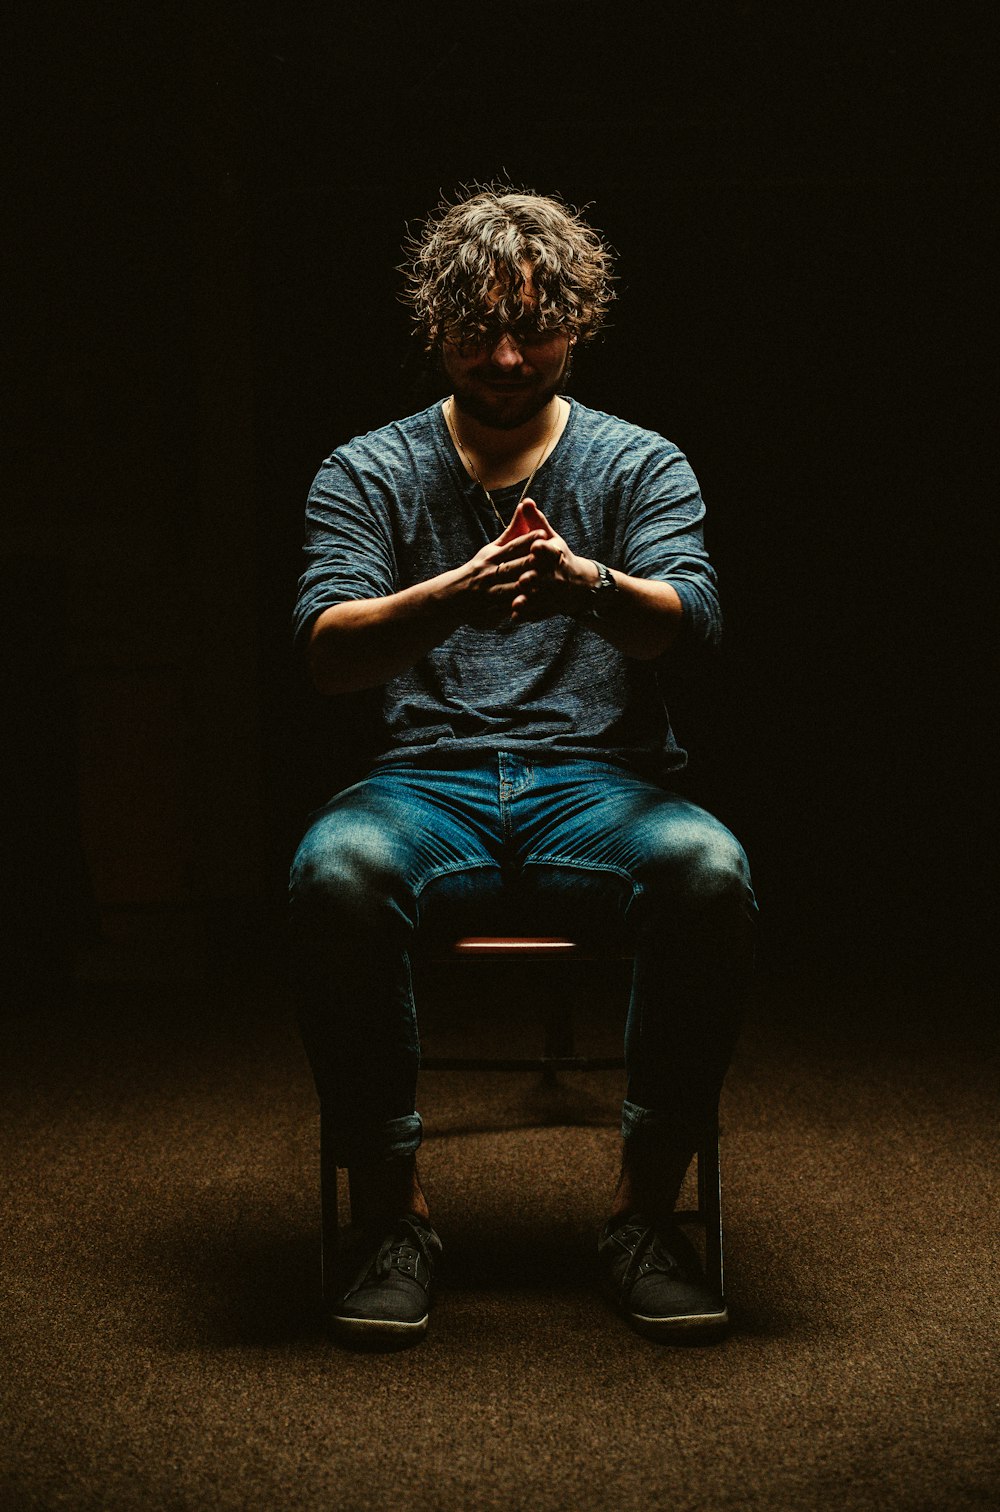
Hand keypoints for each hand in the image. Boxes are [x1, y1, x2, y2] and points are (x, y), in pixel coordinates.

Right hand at [455, 508, 548, 627]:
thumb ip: (511, 533)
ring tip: (539, 585)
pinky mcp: (487, 611)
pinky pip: (503, 611)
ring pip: (507, 590)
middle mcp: (489, 574)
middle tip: (546, 558)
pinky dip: (515, 610)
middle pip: (510, 568)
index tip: (542, 534)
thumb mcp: (491, 550)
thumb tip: (523, 507)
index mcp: (491, 558)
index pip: (511, 547)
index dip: (526, 541)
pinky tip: (529, 608)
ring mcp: (487, 594)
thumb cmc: (480, 569)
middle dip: (527, 564)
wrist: (452, 596)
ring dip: (522, 588)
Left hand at [507, 500, 597, 623]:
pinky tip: (515, 616)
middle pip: (546, 576)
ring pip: (542, 597)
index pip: (551, 550)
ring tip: (516, 602)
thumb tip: (525, 501)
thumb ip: (536, 522)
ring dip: (530, 600)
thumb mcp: (551, 538)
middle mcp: (558, 574)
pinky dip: (528, 615)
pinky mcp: (551, 607)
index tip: (536, 546)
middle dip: (535, 577)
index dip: (544, 548)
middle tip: (523, 578)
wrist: (580, 585)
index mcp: (557, 554)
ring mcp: (555, 593)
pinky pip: (539, 612)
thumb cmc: (558, 556)